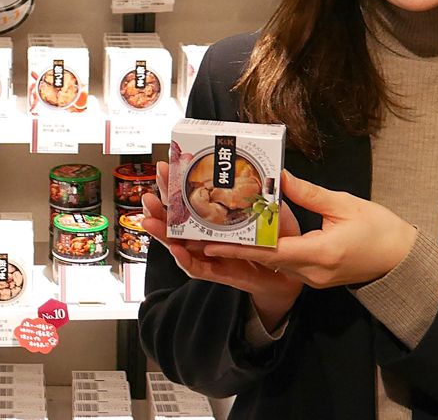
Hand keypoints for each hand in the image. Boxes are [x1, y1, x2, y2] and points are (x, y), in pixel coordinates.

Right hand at [141, 161, 302, 328]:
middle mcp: (206, 233)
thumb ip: (269, 195)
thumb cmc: (277, 238)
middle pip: (175, 219)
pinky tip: (177, 249)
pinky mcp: (218, 271)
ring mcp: (209, 253)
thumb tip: (274, 172)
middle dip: (159, 206)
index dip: (175, 183)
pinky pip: (197, 268)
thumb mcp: (273, 212)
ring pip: (177, 243)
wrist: (289, 269)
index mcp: (215, 214)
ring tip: (149, 221)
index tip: (166, 166)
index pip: (188, 196)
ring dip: (162, 233)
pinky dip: (185, 260)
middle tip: (148, 195)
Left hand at [202, 170, 417, 288]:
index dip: (238, 247)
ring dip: (247, 250)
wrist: (402, 260)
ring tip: (218, 234)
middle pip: (265, 258)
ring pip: (272, 262)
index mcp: (319, 254)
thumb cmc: (379, 229)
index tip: (210, 242)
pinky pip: (283, 265)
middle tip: (204, 235)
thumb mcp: (343, 204)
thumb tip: (280, 175)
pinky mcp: (314, 276)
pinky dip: (264, 252)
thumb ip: (307, 192)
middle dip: (234, 247)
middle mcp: (311, 271)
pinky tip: (249, 237)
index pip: (270, 251)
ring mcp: (312, 278)